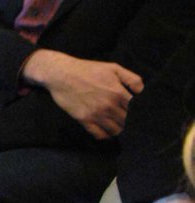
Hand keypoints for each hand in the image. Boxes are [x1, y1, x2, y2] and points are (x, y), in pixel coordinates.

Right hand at [22, 50, 142, 138]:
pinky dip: (105, 134)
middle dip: (129, 122)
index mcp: (118, 93)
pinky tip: (105, 128)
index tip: (137, 114)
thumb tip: (142, 93)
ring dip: (118, 129)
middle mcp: (109, 106)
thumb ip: (132, 79)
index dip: (139, 114)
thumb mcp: (113, 67)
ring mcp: (96, 114)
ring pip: (116, 131)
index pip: (137, 112)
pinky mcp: (84, 120)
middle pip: (128, 123)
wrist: (60, 73)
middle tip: (126, 119)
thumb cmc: (87, 69)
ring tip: (116, 124)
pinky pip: (100, 135)